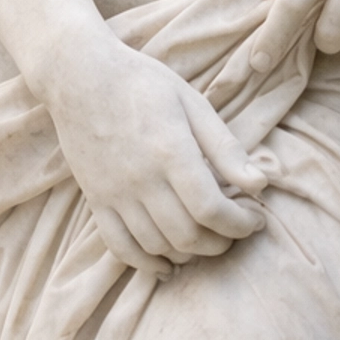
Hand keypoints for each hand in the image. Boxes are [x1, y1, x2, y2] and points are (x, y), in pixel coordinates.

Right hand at [45, 32, 267, 275]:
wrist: (78, 74)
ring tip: (205, 237)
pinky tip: (167, 264)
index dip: (240, 224)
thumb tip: (261, 185)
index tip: (255, 219)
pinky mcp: (95, 199)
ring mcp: (115, 192)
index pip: (211, 209)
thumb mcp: (190, 101)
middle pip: (189, 235)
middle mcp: (141, 178)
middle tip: (234, 229)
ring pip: (158, 246)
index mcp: (169, 151)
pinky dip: (147, 264)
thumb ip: (225, 147)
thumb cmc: (140, 82)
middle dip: (221, 242)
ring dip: (190, 253)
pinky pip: (121, 247)